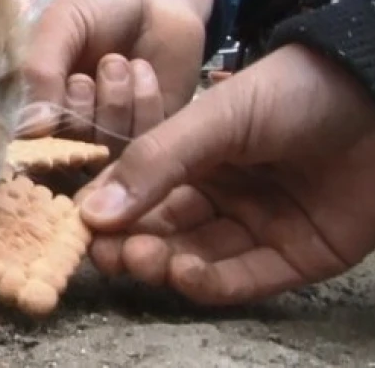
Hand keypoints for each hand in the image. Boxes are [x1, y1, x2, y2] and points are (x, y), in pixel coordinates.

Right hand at [22, 0, 212, 152]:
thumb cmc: (97, 4)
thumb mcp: (57, 26)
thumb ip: (40, 72)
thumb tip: (33, 130)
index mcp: (41, 99)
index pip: (31, 141)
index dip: (43, 130)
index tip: (63, 87)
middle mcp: (74, 122)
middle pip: (71, 151)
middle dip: (81, 110)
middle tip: (90, 72)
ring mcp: (115, 128)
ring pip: (109, 146)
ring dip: (114, 103)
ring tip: (119, 63)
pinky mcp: (156, 127)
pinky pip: (147, 139)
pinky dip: (144, 104)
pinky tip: (143, 71)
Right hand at [78, 44, 374, 304]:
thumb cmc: (294, 91)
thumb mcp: (213, 119)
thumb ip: (154, 162)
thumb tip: (90, 212)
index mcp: (195, 155)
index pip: (140, 191)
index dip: (109, 210)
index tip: (80, 225)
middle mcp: (222, 193)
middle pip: (163, 231)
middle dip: (132, 244)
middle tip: (108, 254)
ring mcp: (258, 226)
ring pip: (196, 258)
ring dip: (164, 264)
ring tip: (145, 260)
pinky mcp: (294, 257)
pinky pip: (242, 279)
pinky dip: (209, 283)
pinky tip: (183, 271)